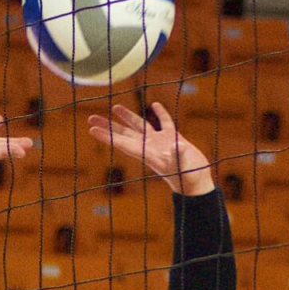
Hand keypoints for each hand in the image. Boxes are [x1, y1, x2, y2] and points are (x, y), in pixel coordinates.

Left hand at [86, 101, 212, 194]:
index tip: (91, 130)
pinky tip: (154, 104)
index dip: (107, 136)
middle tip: (91, 118)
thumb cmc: (188, 179)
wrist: (197, 184)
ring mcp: (161, 143)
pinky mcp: (174, 139)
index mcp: (147, 154)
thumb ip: (177, 156)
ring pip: (140, 126)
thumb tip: (176, 146)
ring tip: (115, 106)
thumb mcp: (182, 167)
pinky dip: (160, 113)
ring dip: (127, 117)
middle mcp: (150, 148)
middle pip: (124, 134)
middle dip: (108, 126)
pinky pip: (164, 123)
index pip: (122, 143)